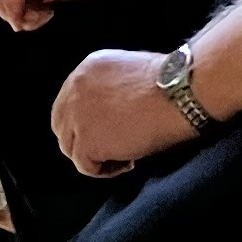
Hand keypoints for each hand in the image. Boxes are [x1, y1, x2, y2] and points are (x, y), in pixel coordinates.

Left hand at [50, 49, 193, 178]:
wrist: (179, 92)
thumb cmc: (170, 83)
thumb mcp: (128, 71)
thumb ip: (110, 88)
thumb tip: (110, 113)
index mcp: (85, 71)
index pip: (68, 103)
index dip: (84, 122)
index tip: (107, 131)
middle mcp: (74, 90)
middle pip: (62, 126)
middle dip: (83, 140)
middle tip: (111, 148)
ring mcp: (77, 117)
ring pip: (71, 149)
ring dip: (96, 156)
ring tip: (125, 155)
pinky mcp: (87, 142)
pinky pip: (86, 167)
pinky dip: (106, 170)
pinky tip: (129, 162)